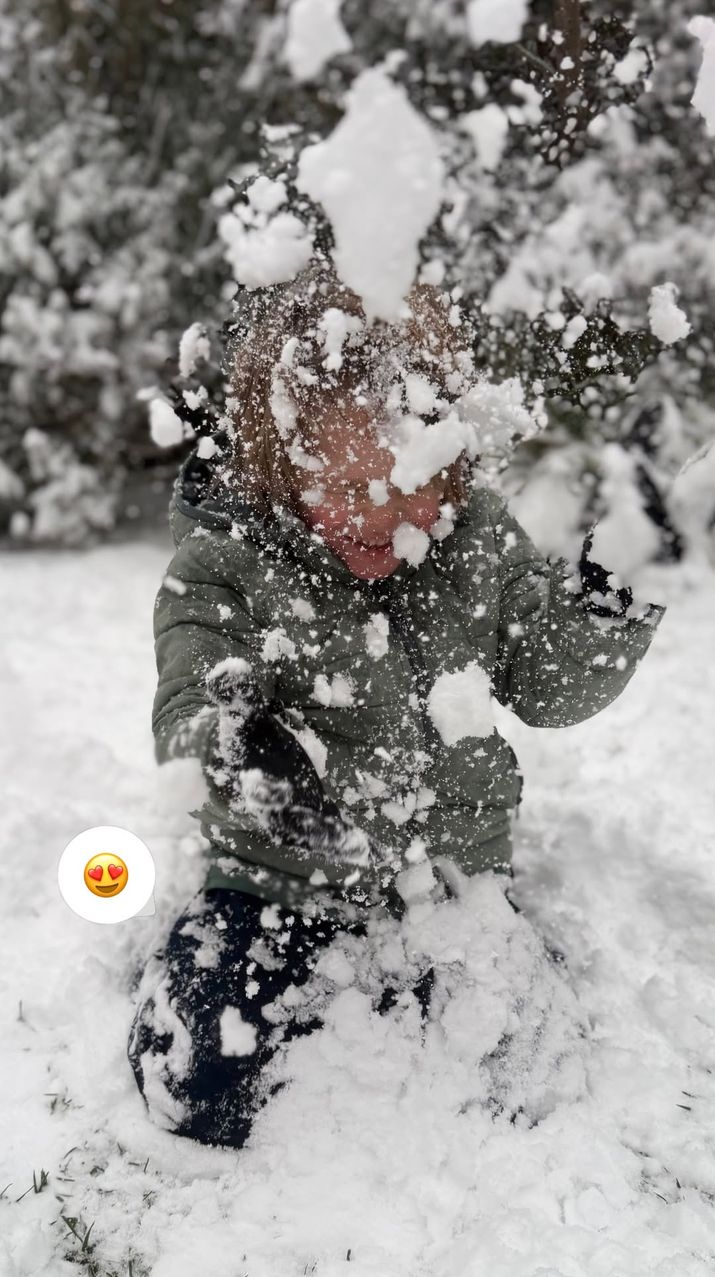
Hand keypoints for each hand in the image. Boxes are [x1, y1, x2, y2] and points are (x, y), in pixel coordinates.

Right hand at [205, 658, 373, 865]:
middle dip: (308, 830)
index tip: (275, 788)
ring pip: (313, 836)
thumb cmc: (242, 736)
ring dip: (335, 843)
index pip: (254, 790)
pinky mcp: (316, 814)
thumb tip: (228, 670)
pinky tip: (378, 852)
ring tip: (361, 849)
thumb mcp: (239, 714)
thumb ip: (235, 695)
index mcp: (250, 781)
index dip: (263, 791)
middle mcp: (272, 807)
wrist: (240, 763)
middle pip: (287, 824)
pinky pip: (335, 831)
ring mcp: (296, 814)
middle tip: (332, 834)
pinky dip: (353, 843)